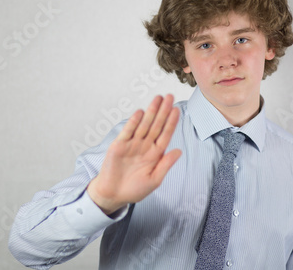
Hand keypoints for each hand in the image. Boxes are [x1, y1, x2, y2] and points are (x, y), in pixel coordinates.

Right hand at [87, 94, 181, 214]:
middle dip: (163, 111)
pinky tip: (140, 113)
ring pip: (144, 125)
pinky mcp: (119, 145)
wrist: (113, 195)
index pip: (165, 134)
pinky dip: (133, 122)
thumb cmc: (134, 189)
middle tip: (169, 97)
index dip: (171, 122)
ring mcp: (132, 144)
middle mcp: (145, 146)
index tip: (177, 110)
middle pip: (156, 125)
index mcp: (155, 154)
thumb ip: (165, 165)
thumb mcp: (154, 180)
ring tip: (157, 99)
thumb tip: (179, 151)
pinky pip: (128, 131)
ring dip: (151, 112)